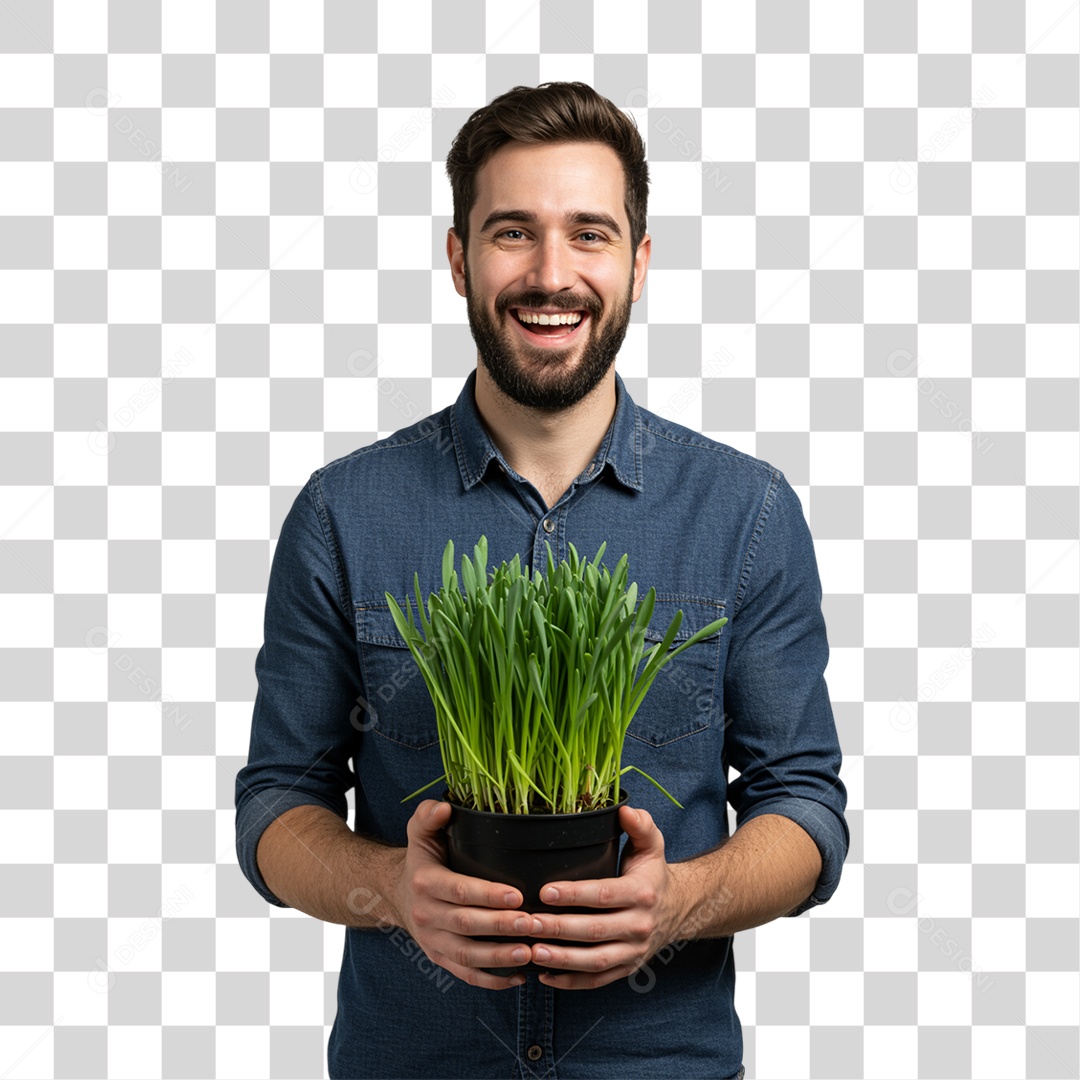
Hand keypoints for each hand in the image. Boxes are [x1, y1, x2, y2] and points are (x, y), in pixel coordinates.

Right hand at [390, 799, 542, 989]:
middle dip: (501, 926)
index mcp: (425, 882)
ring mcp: (432, 941)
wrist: (396, 893)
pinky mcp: (439, 959)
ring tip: (528, 953)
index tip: (518, 895)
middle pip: (466, 924)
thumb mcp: (419, 833)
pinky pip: (465, 974)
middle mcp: (426, 914)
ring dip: (499, 957)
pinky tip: (519, 976)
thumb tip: (443, 807)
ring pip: (466, 954)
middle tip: (533, 924)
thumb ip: (428, 816)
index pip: (459, 890)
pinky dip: (491, 980)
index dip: (488, 895)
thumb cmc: (421, 860)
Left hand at [528, 805, 691, 989]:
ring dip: (561, 959)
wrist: (680, 910)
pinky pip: (597, 980)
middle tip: (527, 923)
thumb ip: (641, 826)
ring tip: (532, 952)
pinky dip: (570, 982)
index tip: (545, 891)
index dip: (573, 895)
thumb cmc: (654, 874)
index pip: (603, 895)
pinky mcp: (627, 969)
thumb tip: (625, 811)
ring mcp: (633, 952)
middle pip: (594, 931)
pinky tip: (543, 975)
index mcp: (642, 894)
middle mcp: (639, 926)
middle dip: (559, 929)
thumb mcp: (653, 845)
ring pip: (594, 961)